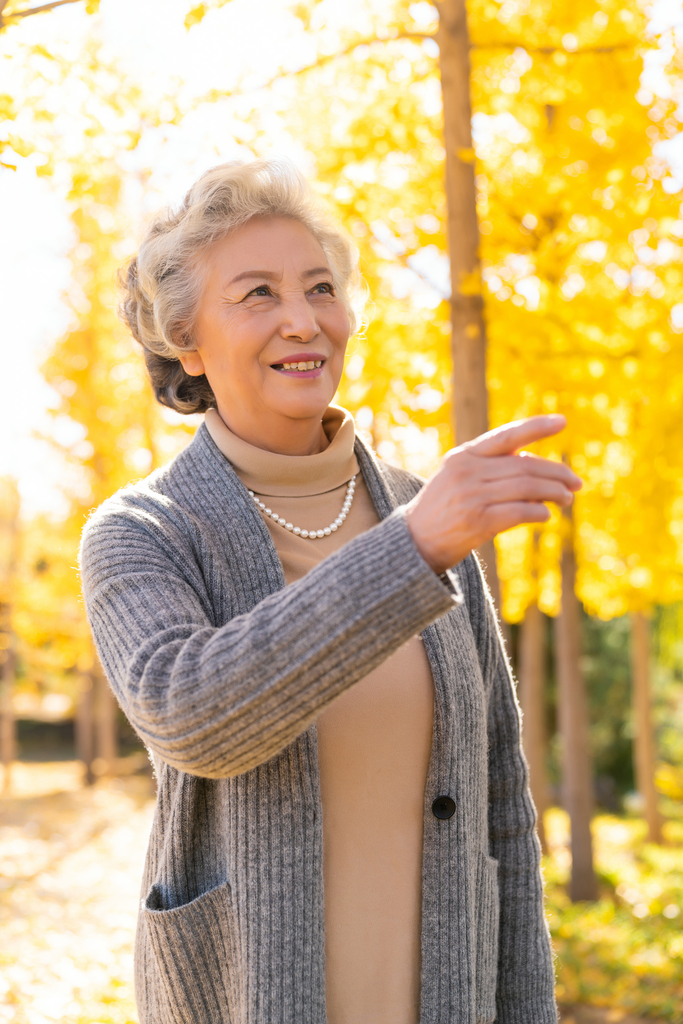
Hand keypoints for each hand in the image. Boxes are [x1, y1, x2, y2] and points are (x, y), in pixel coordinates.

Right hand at [405, 415, 581, 574]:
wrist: (414, 542)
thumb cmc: (443, 508)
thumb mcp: (459, 477)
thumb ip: (492, 467)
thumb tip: (534, 464)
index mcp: (464, 456)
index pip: (506, 436)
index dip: (535, 427)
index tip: (562, 422)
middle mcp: (467, 472)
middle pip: (524, 466)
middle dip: (556, 473)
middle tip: (576, 482)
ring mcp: (471, 496)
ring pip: (526, 488)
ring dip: (553, 493)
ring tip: (567, 498)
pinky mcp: (477, 522)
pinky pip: (519, 512)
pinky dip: (538, 512)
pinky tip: (546, 515)